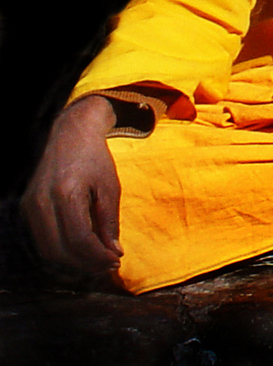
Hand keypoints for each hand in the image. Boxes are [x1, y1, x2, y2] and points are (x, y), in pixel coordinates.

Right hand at [21, 96, 124, 276]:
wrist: (70, 135)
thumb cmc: (94, 158)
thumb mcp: (110, 187)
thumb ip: (110, 221)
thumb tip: (113, 252)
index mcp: (66, 194)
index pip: (79, 239)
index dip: (98, 256)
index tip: (116, 261)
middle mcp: (42, 203)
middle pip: (60, 251)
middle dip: (86, 264)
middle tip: (108, 265)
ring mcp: (31, 207)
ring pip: (48, 250)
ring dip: (73, 262)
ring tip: (97, 261)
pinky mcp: (28, 209)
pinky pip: (43, 240)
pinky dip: (62, 251)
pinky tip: (82, 250)